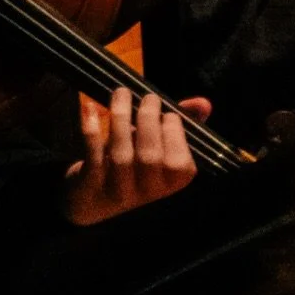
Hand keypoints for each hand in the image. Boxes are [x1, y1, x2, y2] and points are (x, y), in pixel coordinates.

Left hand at [64, 87, 209, 225]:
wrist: (92, 200)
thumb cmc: (136, 164)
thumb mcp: (162, 145)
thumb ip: (184, 122)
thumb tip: (204, 103)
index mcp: (171, 183)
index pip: (178, 162)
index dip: (173, 133)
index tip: (167, 113)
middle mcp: (146, 193)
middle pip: (149, 157)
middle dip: (148, 120)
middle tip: (147, 98)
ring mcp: (117, 192)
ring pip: (122, 156)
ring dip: (121, 119)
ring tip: (121, 93)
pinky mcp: (90, 186)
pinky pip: (93, 157)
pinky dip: (91, 130)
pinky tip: (89, 108)